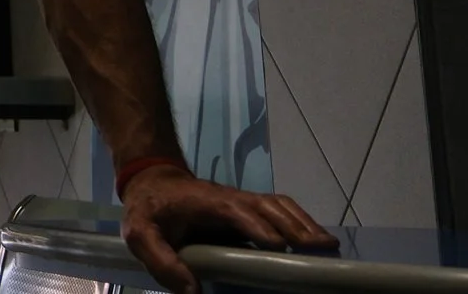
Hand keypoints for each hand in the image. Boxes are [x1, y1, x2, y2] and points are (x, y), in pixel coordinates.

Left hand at [122, 166, 337, 293]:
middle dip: (295, 226)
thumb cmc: (147, 209)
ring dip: (304, 222)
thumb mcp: (139, 234)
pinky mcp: (247, 209)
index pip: (238, 211)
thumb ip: (161, 261)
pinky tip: (314, 239)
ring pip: (279, 206)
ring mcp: (241, 202)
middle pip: (269, 206)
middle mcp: (231, 198)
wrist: (151, 183)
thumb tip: (193, 292)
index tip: (279, 246)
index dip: (258, 227)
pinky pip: (278, 210)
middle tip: (321, 250)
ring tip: (328, 246)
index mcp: (207, 203)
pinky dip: (299, 220)